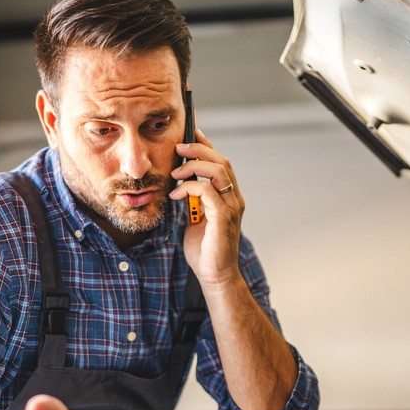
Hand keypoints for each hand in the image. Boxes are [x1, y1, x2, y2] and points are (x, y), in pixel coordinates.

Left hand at [169, 129, 245, 287]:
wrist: (214, 275)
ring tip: (176, 171)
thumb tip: (178, 182)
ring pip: (219, 171)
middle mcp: (234, 199)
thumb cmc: (205, 249)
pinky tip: (176, 195)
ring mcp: (231, 208)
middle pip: (222, 161)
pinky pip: (208, 191)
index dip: (205, 145)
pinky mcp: (224, 218)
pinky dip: (190, 187)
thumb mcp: (194, 218)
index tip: (188, 134)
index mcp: (228, 197)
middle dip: (199, 149)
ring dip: (194, 166)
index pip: (220, 163)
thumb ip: (192, 200)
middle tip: (178, 147)